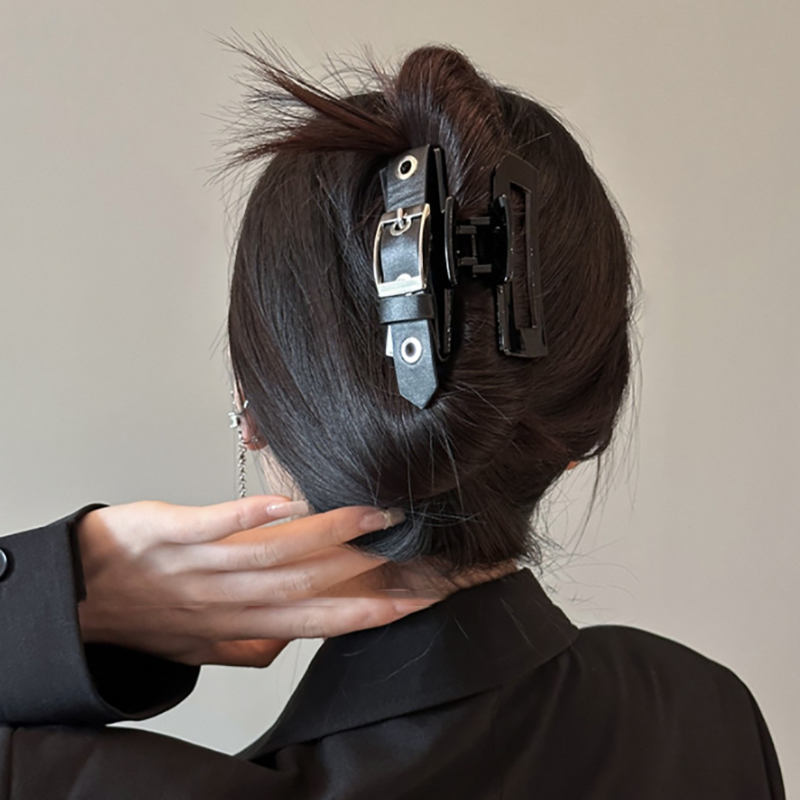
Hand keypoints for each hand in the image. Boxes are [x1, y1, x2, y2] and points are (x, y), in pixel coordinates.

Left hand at [75, 497, 430, 667]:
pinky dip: (250, 515)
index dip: (368, 614)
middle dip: (365, 576)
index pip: (316, 624)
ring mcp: (198, 565)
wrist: (75, 596)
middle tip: (412, 555)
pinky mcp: (169, 533)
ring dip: (325, 537)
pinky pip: (212, 525)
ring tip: (370, 518)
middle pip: (305, 591)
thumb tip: (297, 641)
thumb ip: (253, 646)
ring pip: (270, 555)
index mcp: (239, 626)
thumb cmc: (144, 619)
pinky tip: (288, 504)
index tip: (415, 600)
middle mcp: (227, 600)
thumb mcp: (202, 647)